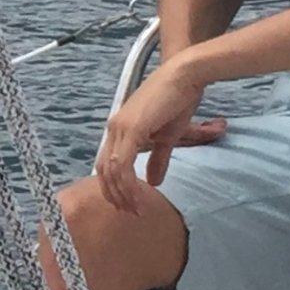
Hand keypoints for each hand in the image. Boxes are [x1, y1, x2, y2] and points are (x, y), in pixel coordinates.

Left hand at [94, 61, 226, 212]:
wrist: (185, 76)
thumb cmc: (178, 101)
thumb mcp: (167, 137)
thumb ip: (158, 158)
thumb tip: (154, 181)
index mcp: (119, 130)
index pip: (107, 165)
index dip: (114, 187)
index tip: (128, 205)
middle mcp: (114, 129)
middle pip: (103, 170)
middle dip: (115, 195)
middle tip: (131, 213)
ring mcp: (119, 128)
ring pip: (111, 170)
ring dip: (123, 193)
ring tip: (137, 209)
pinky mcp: (130, 128)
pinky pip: (122, 163)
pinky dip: (129, 182)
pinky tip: (141, 194)